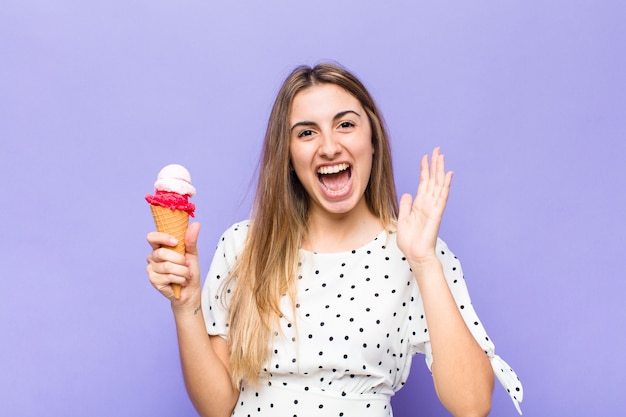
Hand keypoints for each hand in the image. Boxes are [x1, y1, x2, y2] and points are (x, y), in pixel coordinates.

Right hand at [146, 222, 201, 309]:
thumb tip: (196, 224)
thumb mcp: (192, 253)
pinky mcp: (153, 280)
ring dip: (182, 271)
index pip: (152, 237)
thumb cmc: (189, 269)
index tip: (176, 242)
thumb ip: (191, 240)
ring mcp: (151, 269)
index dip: (162, 238)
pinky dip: (180, 279)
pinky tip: (182, 281)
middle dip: (179, 259)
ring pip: (167, 266)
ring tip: (187, 274)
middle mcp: (152, 256)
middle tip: (187, 264)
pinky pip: (168, 276)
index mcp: (160, 247)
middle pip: (161, 253)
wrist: (190, 290)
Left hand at [397, 147, 452, 264]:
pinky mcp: (436, 213)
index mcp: (419, 204)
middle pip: (432, 180)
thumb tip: (407, 193)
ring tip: (441, 156)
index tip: (425, 156)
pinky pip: (442, 197)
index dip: (424, 169)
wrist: (415, 254)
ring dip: (440, 170)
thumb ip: (405, 206)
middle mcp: (428, 203)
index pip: (424, 183)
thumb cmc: (410, 241)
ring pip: (438, 184)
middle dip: (434, 164)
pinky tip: (448, 175)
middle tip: (437, 149)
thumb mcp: (402, 220)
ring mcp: (433, 207)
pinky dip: (445, 185)